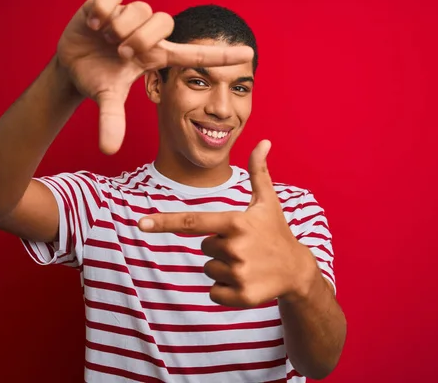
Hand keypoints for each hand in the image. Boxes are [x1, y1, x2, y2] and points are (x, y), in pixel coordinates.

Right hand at [56, 0, 253, 154]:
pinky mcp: (109, 0)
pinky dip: (104, 7)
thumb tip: (108, 151)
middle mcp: (149, 34)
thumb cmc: (98, 78)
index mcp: (157, 56)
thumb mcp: (107, 97)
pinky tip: (95, 22)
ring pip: (140, 9)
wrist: (72, 63)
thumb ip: (112, 121)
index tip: (250, 55)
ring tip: (104, 37)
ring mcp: (130, 16)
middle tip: (121, 53)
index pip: (195, 55)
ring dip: (119, 27)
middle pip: (163, 23)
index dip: (221, 55)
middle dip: (140, 40)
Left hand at [138, 140, 319, 307]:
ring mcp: (238, 273)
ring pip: (208, 270)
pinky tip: (247, 280)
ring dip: (223, 268)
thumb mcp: (268, 202)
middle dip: (219, 247)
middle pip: (203, 248)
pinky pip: (214, 292)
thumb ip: (259, 172)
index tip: (141, 223)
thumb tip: (263, 141)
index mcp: (235, 223)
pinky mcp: (241, 296)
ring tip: (248, 263)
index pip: (192, 222)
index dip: (165, 221)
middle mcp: (235, 247)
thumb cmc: (276, 231)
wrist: (297, 270)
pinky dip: (226, 289)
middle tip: (244, 246)